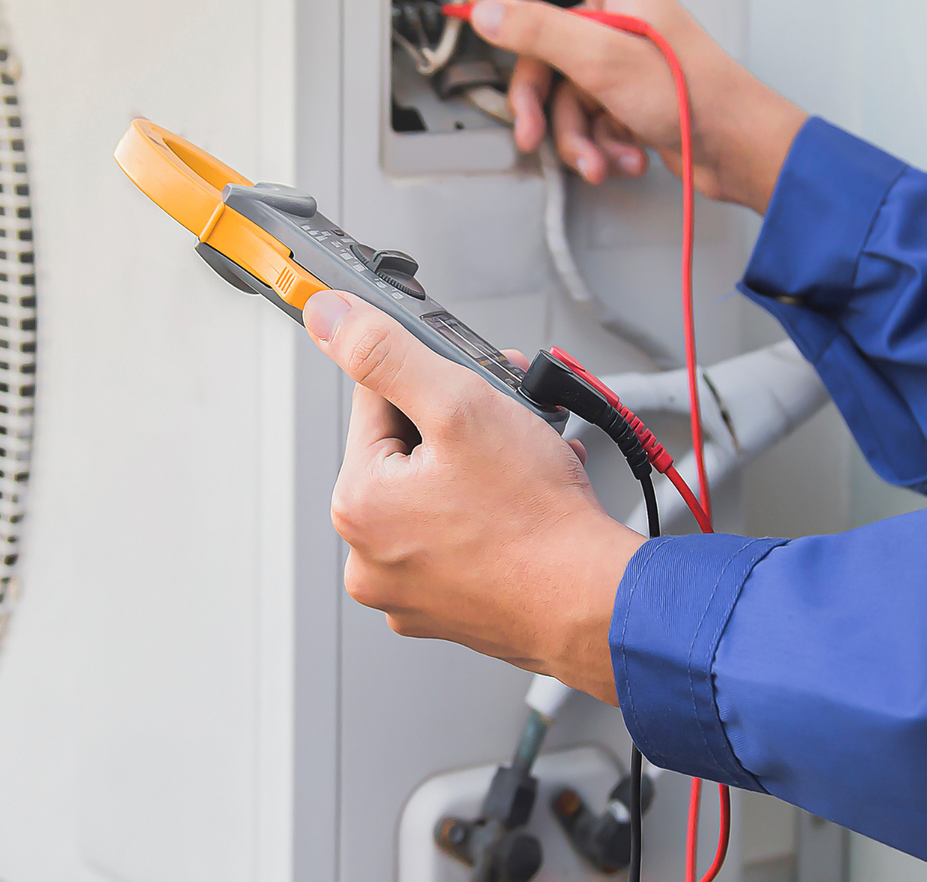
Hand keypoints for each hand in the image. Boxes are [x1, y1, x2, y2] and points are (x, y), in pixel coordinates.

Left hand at [303, 289, 642, 702]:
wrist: (597, 603)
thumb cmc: (537, 520)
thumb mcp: (459, 405)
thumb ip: (387, 353)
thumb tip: (328, 317)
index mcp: (357, 505)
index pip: (376, 404)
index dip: (432, 383)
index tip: (473, 387)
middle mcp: (369, 556)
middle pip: (407, 452)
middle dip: (462, 426)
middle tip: (510, 422)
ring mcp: (409, 590)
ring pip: (437, 494)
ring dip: (481, 466)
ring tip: (527, 464)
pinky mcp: (448, 610)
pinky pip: (458, 540)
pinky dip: (489, 515)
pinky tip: (525, 504)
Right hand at [465, 0, 805, 212]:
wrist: (735, 148)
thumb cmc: (695, 94)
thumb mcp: (602, 57)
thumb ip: (537, 30)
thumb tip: (488, 12)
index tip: (483, 7)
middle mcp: (615, 13)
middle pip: (542, 40)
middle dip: (538, 97)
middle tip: (531, 125)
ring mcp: (617, 56)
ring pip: (560, 89)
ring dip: (572, 134)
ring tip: (593, 156)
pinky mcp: (622, 94)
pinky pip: (583, 115)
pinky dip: (595, 143)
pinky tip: (617, 156)